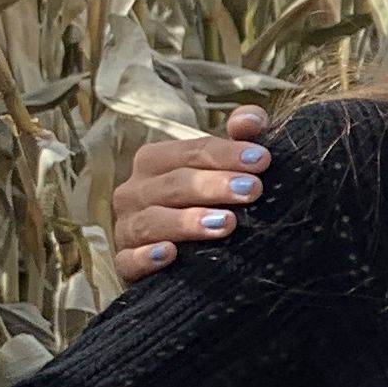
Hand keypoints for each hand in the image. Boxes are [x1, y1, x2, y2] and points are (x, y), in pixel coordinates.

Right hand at [112, 106, 271, 275]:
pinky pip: (129, 261)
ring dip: (187, 222)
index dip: (227, 154)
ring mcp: (127, 230)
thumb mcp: (226, 169)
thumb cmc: (209, 203)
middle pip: (173, 184)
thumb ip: (242, 137)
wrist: (190, 263)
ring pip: (151, 222)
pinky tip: (170, 254)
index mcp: (155, 162)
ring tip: (226, 223)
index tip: (262, 160)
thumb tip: (250, 121)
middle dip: (213, 186)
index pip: (191, 152)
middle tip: (252, 190)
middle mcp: (134, 192)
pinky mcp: (126, 266)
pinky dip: (146, 257)